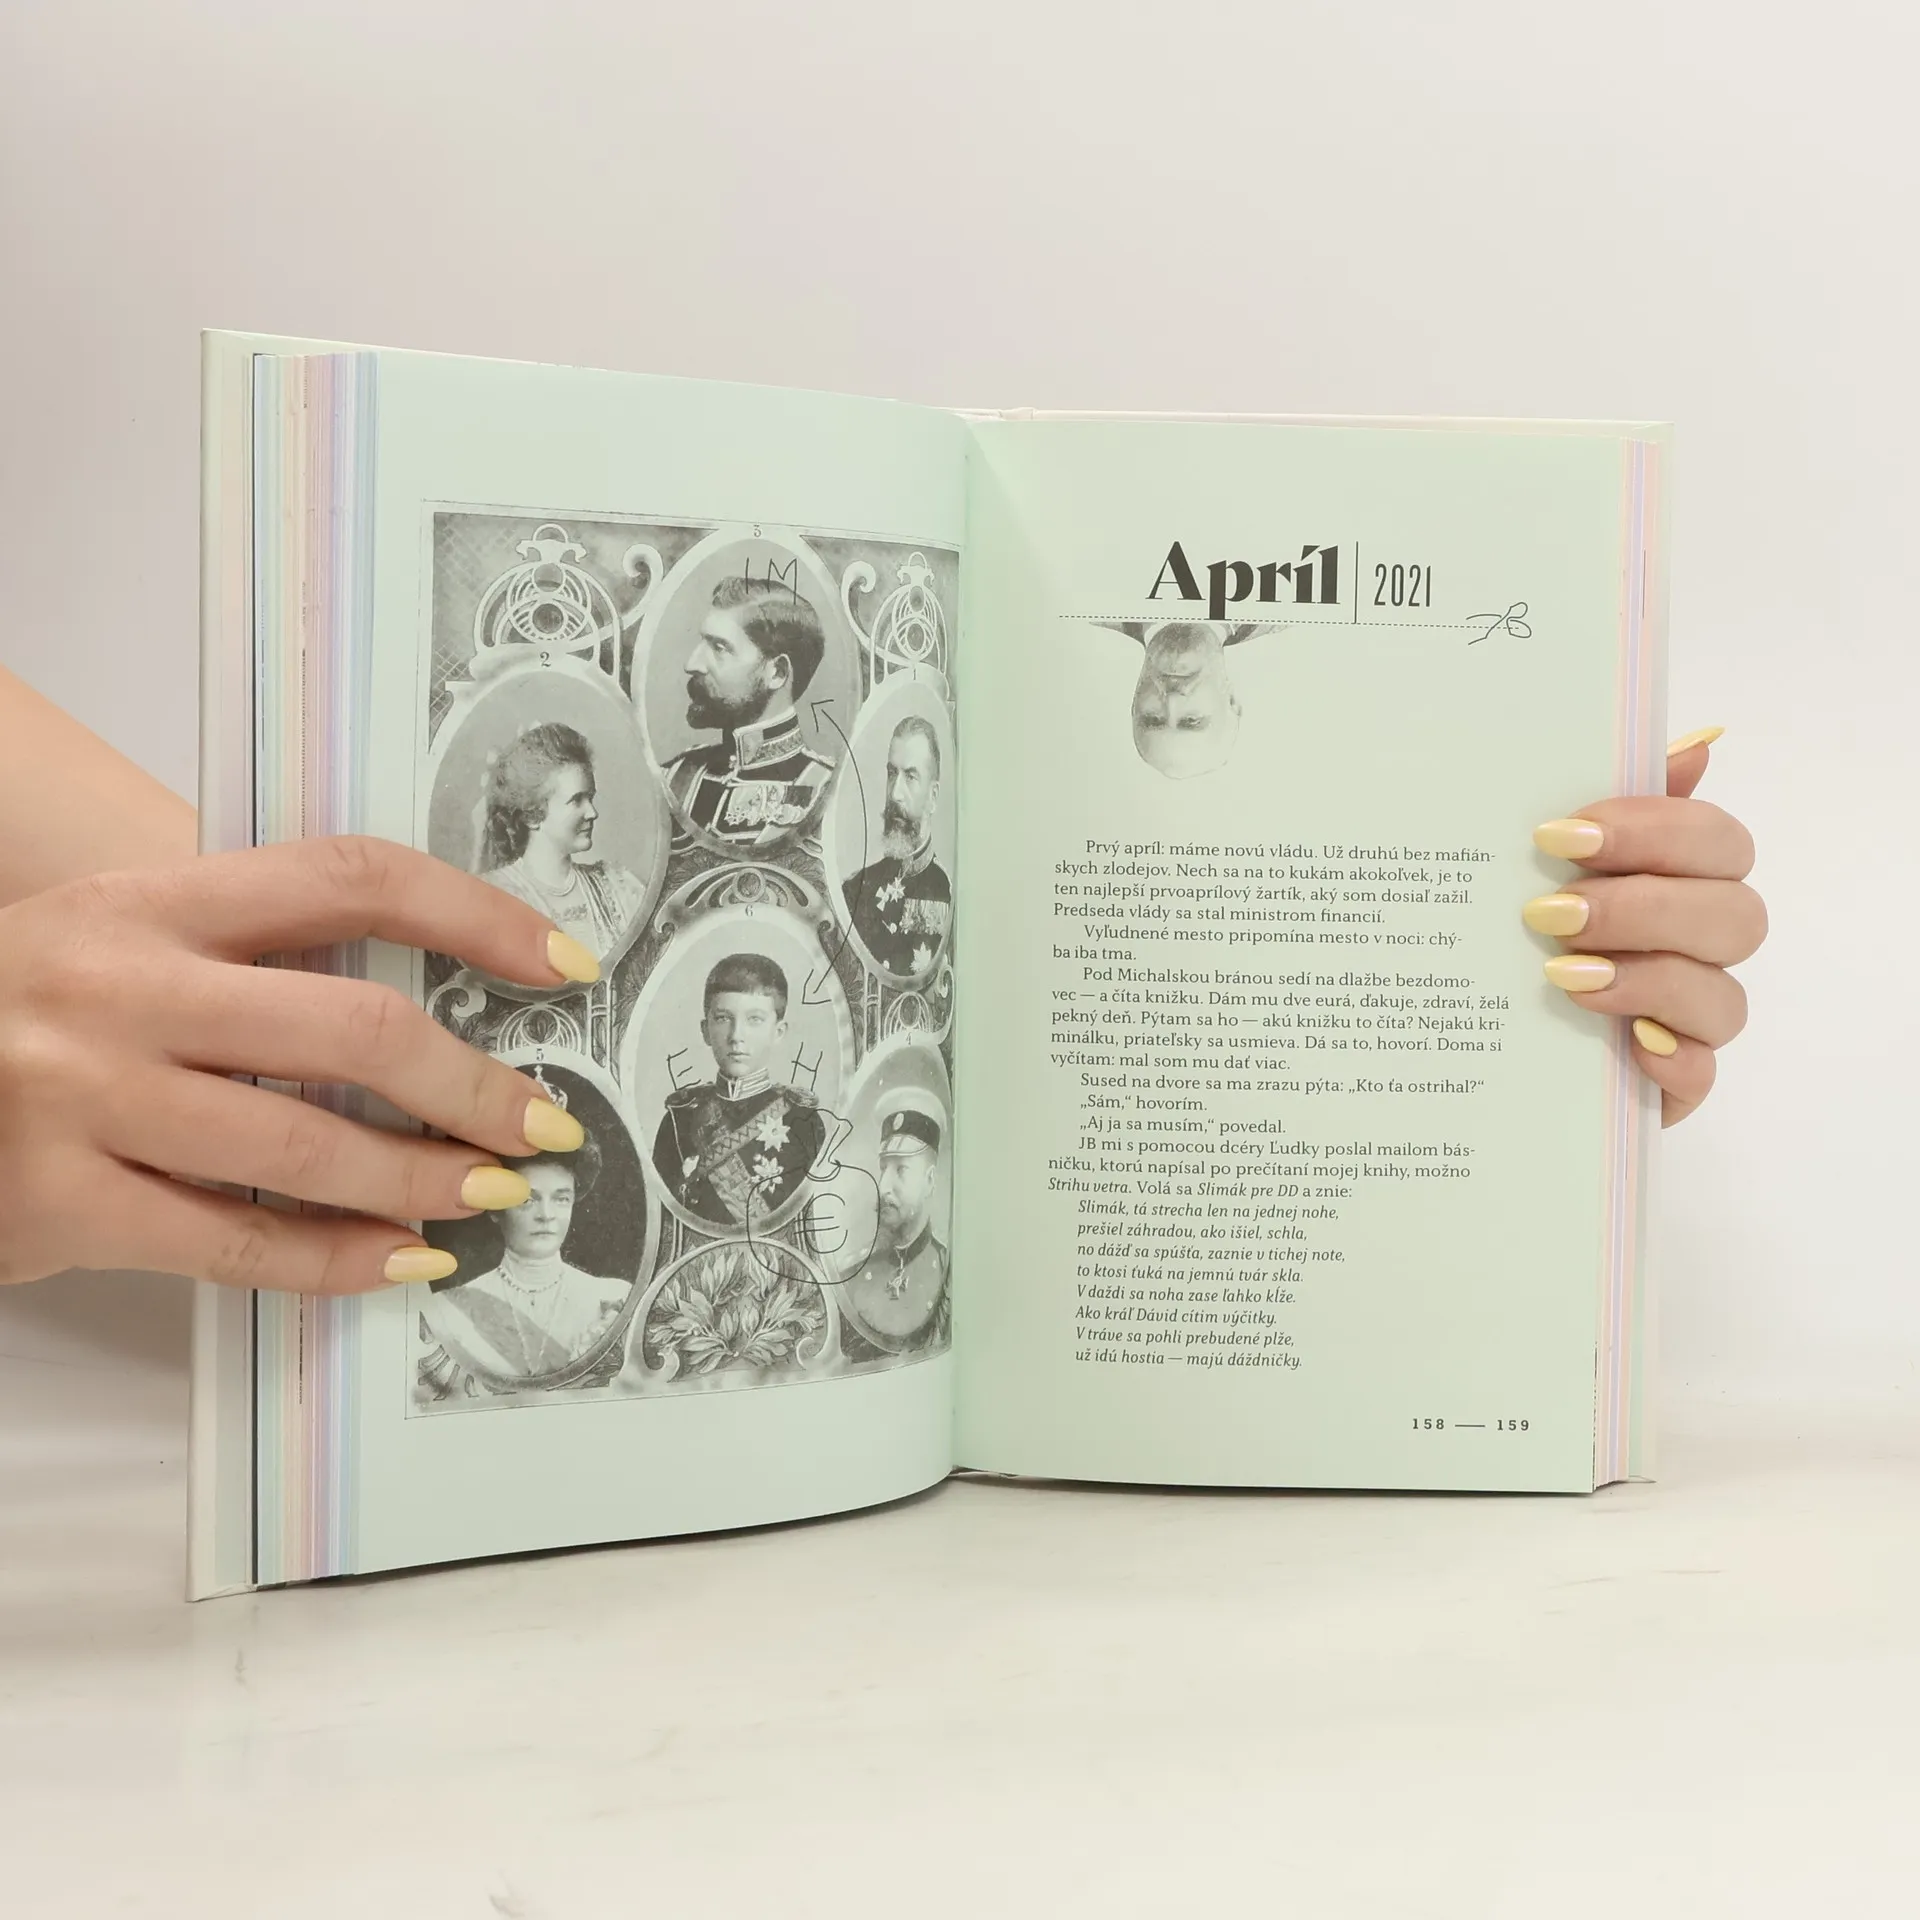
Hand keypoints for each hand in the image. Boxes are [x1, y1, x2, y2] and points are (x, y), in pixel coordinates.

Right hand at [0, 837, 601, 1290]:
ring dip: (425, 1179)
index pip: (351, 879)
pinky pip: (234, 1244)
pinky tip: (401, 1257)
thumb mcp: (115, 943)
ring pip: (306, 1149)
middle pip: (352, 1029)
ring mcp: (84, 1097)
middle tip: (542, 1124)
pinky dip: (335, 1260)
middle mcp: (120, 988)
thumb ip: (242, 955)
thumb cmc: (18, 1012)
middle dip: (473, 1086)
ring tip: (493, 1194)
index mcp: (149, 901)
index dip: (476, 916)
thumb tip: (419, 1002)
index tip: (563, 961)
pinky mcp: (58, 1203)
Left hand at [1525, 727, 1764, 1125]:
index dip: (1651, 830)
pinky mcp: (1671, 1084)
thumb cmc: (1516, 930)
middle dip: (1643, 908)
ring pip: (1724, 998)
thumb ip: (1617, 802)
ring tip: (1561, 976)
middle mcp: (1699, 948)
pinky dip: (1670, 1056)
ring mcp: (1690, 1021)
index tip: (1559, 834)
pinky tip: (1625, 1041)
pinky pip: (1702, 1076)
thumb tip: (1697, 742)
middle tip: (1549, 912)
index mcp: (1681, 880)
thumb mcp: (1542, 860)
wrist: (1468, 1034)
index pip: (1716, 840)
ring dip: (1648, 980)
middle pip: (1736, 916)